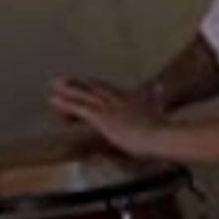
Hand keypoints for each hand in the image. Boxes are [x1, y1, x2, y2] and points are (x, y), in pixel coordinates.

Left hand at [48, 77, 163, 155]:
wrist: (163, 137)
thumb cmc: (165, 132)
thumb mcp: (161, 110)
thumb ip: (156, 96)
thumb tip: (158, 84)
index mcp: (133, 99)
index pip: (112, 91)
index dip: (98, 90)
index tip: (89, 87)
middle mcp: (119, 100)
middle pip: (95, 88)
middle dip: (80, 85)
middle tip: (65, 81)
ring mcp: (109, 108)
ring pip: (84, 95)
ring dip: (68, 90)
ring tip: (54, 85)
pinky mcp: (101, 118)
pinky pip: (78, 108)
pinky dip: (64, 104)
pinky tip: (53, 100)